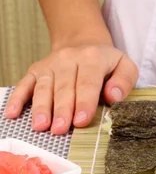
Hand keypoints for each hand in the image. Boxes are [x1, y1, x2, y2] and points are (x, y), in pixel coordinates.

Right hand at [4, 44, 138, 134]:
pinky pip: (25, 84)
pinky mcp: (36, 70)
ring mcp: (50, 64)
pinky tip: (12, 113)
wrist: (84, 43)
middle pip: (64, 88)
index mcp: (92, 58)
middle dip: (62, 110)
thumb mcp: (125, 66)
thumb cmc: (107, 63)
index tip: (81, 121)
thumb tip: (113, 96)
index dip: (84, 103)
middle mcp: (68, 59)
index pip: (87, 83)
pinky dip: (17, 98)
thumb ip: (124, 81)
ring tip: (41, 126)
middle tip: (61, 129)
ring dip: (41, 108)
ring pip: (44, 87)